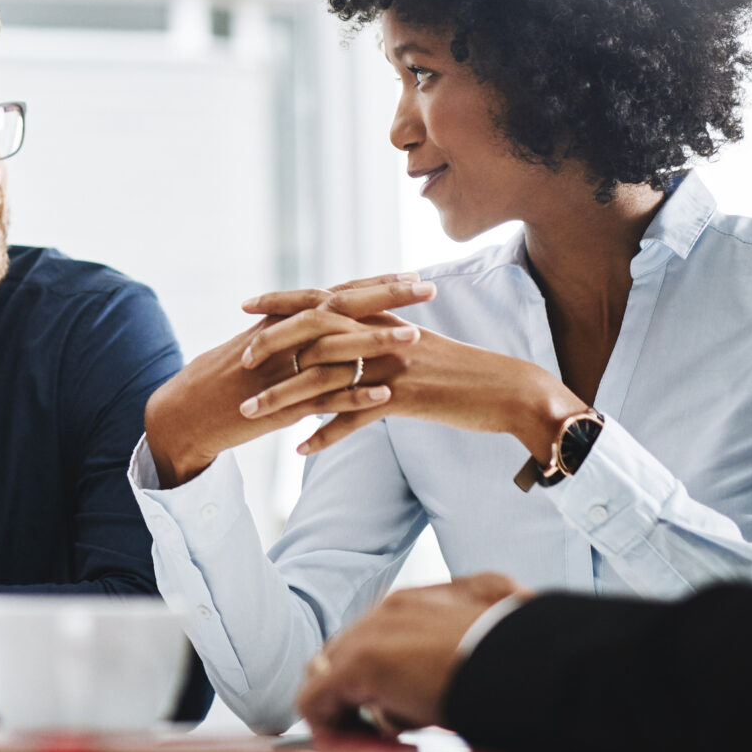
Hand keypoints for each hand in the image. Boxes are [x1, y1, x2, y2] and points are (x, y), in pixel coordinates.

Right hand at [144, 276, 435, 485]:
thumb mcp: (253, 346)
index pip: (335, 294)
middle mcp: (283, 338)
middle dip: (387, 297)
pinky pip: (322, 398)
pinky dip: (354, 395)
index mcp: (280, 322)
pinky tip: (385, 395)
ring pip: (336, 351)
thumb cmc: (219, 382)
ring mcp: (282, 370)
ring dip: (377, 343)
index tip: (410, 274)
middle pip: (341, 309)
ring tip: (417, 339)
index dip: (373, 284)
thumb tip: (320, 321)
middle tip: (428, 287)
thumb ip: (287, 332)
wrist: (184, 414)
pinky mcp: (280, 405)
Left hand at [265, 323, 585, 458]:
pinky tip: (300, 449)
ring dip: (285, 399)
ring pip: (327, 379)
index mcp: (384, 318)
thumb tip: (346, 340)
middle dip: (274, 346)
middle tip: (241, 361)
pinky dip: (325, 434)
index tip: (248, 305)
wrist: (509, 390)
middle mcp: (384, 335)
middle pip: (316, 335)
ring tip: (252, 415)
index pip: (324, 302)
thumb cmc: (463, 372)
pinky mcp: (405, 398)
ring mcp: (393, 365)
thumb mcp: (418, 345)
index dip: (284, 302)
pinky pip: (355, 418)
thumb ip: (380, 337)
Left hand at [295, 572, 525, 737]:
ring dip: (355, 714)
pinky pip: (315, 701)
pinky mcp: (359, 665)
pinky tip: (369, 749)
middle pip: (352, 655)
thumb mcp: (508, 627)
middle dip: (372, 697)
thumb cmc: (533, 657)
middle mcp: (394, 608)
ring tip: (398, 741)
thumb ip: (482, 626)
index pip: (384, 635)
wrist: (536, 663)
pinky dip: (331, 731)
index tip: (418, 711)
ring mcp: (373, 633)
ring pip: (333, 676)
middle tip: (406, 733)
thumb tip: (504, 620)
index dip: (391, 680)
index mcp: (429, 599)